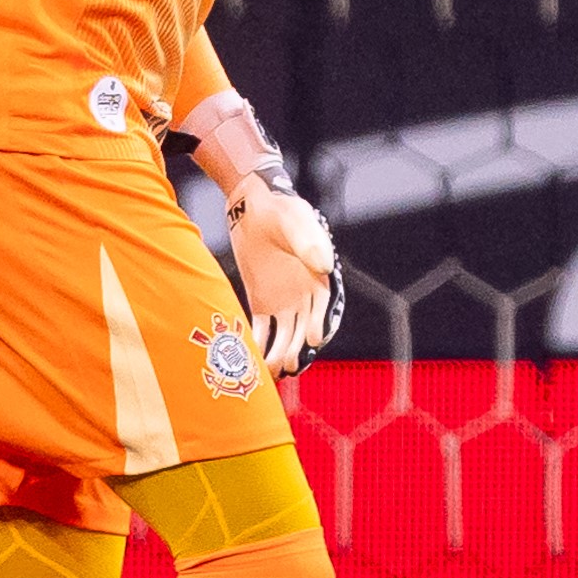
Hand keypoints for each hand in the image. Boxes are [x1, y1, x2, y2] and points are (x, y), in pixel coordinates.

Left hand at [226, 175, 344, 374]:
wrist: (252, 207)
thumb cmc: (280, 209)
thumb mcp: (295, 221)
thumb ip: (309, 242)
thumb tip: (325, 266)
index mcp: (320, 277)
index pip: (325, 308)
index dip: (321, 324)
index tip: (314, 340)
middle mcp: (306, 294)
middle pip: (305, 327)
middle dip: (299, 348)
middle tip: (290, 363)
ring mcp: (285, 302)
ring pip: (286, 335)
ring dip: (281, 352)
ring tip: (272, 370)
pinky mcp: (263, 303)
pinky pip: (264, 330)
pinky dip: (260, 346)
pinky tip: (254, 360)